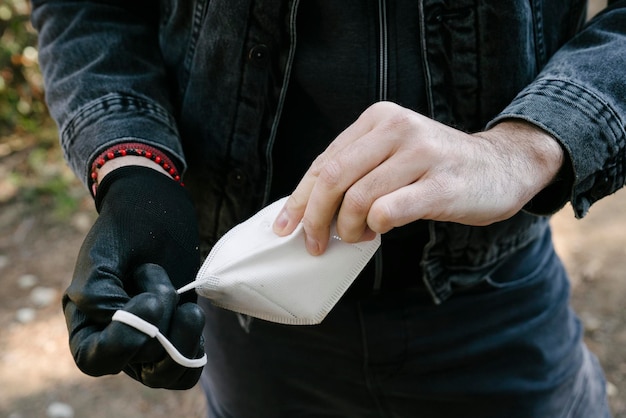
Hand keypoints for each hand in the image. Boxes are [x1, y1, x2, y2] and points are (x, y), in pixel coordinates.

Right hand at [63, 165, 204, 388]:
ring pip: (166, 373)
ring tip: (180, 298)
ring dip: (183, 335)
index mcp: (86, 322)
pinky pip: (188, 367)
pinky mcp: (177, 335)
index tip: (149, 300)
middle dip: (158, 316)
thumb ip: (98, 292)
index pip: (94, 360)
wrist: (159, 209)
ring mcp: (150, 341)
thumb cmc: (125, 227)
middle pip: (139, 361)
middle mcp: (117, 339)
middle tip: (156, 273)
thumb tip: (117, 325)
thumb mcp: (102, 253)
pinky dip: (195, 346)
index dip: (123, 340)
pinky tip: (191, 314)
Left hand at [273, 101, 562, 254]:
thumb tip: (308, 208)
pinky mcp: (442, 184)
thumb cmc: (436, 167)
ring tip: (356, 237)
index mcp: (378, 119)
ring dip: (347, 228)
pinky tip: (380, 231)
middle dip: (315, 218)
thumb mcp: (393, 154)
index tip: (286, 227)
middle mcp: (397, 128)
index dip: (300, 198)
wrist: (500, 166)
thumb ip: (356, 170)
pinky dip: (376, 227)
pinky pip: (390, 210)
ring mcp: (421, 154)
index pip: (324, 161)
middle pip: (333, 178)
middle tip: (315, 244)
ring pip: (358, 198)